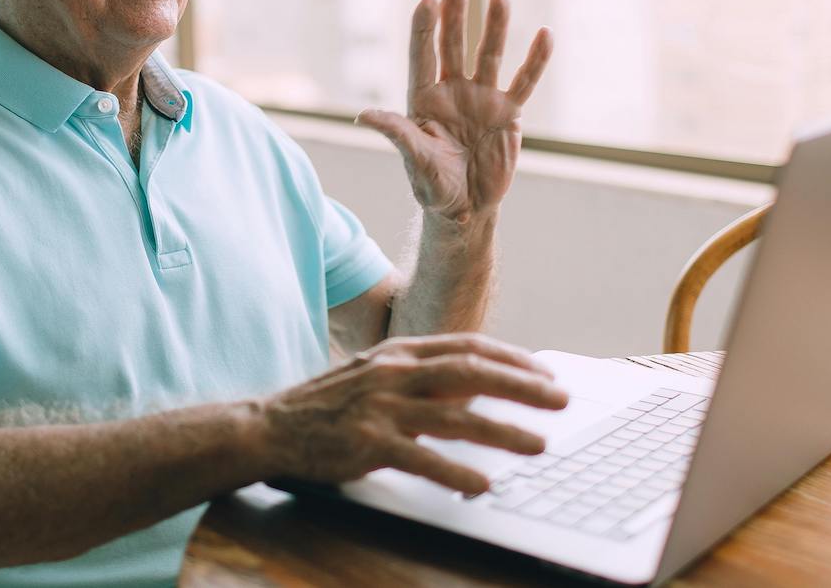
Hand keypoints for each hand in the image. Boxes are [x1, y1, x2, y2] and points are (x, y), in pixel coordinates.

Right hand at [255, 334, 568, 494]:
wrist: (269, 425)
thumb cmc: (328, 404)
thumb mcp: (375, 375)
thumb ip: (420, 378)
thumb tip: (475, 389)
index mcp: (398, 352)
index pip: (468, 346)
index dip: (512, 359)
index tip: (545, 373)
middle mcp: (394, 373)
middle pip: (471, 372)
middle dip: (522, 386)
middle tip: (560, 400)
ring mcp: (380, 407)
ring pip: (455, 416)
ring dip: (502, 430)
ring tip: (538, 444)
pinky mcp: (366, 443)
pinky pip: (420, 459)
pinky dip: (454, 472)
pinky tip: (481, 484)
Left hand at [358, 0, 552, 222]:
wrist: (466, 209)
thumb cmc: (432, 186)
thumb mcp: (414, 160)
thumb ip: (397, 134)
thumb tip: (362, 116)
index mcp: (423, 100)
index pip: (422, 56)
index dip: (424, 29)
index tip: (427, 0)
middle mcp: (452, 92)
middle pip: (453, 45)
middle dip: (455, 14)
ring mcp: (481, 99)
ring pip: (489, 56)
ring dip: (495, 28)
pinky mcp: (508, 113)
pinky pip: (523, 82)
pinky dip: (535, 61)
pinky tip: (544, 35)